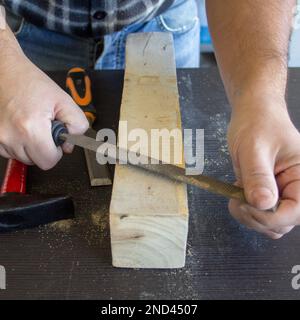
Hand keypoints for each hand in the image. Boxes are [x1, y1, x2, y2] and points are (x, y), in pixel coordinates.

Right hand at [0, 51, 88, 169]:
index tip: (56, 140)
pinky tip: (20, 127)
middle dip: (44, 149)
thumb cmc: (30, 82)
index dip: (56, 152)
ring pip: (22, 157)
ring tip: (31, 125)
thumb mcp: (64, 101)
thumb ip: (77, 125)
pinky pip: (9, 151)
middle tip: (44, 129)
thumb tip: (69, 145)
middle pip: (35, 162)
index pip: (48, 162)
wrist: (4, 70)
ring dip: (30, 146)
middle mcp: (10, 135)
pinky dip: (17, 143)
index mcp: (30, 127)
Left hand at [227, 98, 299, 238]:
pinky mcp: (268, 195)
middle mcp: (297, 189)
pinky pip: (259, 216)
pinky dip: (245, 211)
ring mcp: (282, 194)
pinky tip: (238, 192)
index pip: (296, 212)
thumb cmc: (257, 124)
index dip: (270, 216)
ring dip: (249, 217)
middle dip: (256, 217)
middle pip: (283, 223)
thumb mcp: (254, 148)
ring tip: (237, 193)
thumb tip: (263, 204)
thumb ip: (258, 176)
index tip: (246, 205)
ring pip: (270, 224)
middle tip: (237, 198)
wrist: (252, 115)